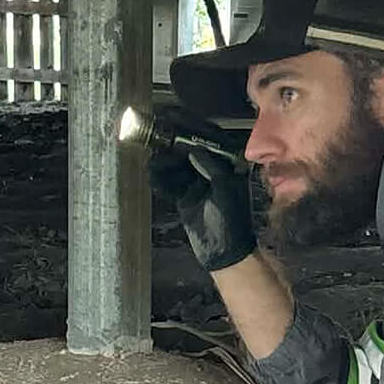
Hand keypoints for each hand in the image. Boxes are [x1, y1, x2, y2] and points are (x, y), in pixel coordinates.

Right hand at [151, 143, 255, 270]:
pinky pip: (171, 186)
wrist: (223, 252)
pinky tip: (154, 179)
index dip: (191, 136)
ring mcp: (198, 186)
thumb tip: (193, 149)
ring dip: (164, 167)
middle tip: (158, 149)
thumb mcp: (225, 189)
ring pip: (177, 170)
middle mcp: (213, 174)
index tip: (175, 131)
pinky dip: (161, 182)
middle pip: (189, 155)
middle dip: (173, 153)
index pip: (208, 144)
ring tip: (152, 165)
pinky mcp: (185, 199)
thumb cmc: (232, 220)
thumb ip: (211, 167)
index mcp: (228, 168)